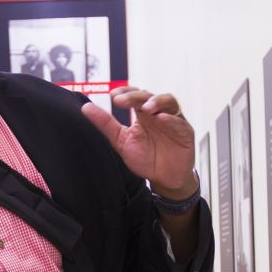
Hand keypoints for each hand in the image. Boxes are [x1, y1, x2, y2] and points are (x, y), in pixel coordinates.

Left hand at [82, 87, 196, 197]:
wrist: (164, 179)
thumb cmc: (146, 159)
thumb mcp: (122, 142)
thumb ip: (106, 124)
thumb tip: (85, 108)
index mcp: (143, 114)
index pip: (135, 96)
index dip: (125, 92)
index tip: (113, 95)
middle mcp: (158, 113)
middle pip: (149, 96)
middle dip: (135, 97)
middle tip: (121, 101)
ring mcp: (173, 121)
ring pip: (168, 102)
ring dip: (157, 101)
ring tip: (145, 107)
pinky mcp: (185, 132)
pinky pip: (179, 122)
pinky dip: (171, 119)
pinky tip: (161, 118)